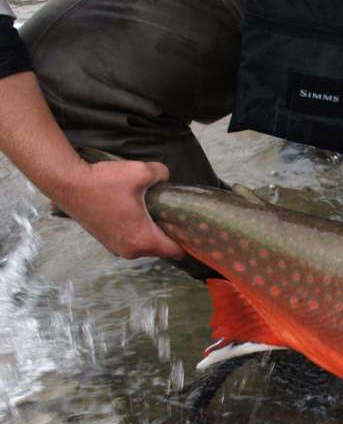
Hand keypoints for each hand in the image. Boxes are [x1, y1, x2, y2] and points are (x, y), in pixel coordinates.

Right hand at [56, 160, 184, 259]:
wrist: (67, 183)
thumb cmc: (103, 181)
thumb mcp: (141, 171)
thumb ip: (162, 174)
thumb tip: (165, 177)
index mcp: (143, 240)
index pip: (176, 251)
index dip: (188, 241)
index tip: (193, 230)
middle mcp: (130, 250)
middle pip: (161, 248)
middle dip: (169, 233)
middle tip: (174, 214)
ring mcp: (116, 248)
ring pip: (145, 244)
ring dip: (151, 231)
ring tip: (154, 211)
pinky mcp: (106, 241)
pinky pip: (131, 240)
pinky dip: (136, 230)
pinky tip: (136, 212)